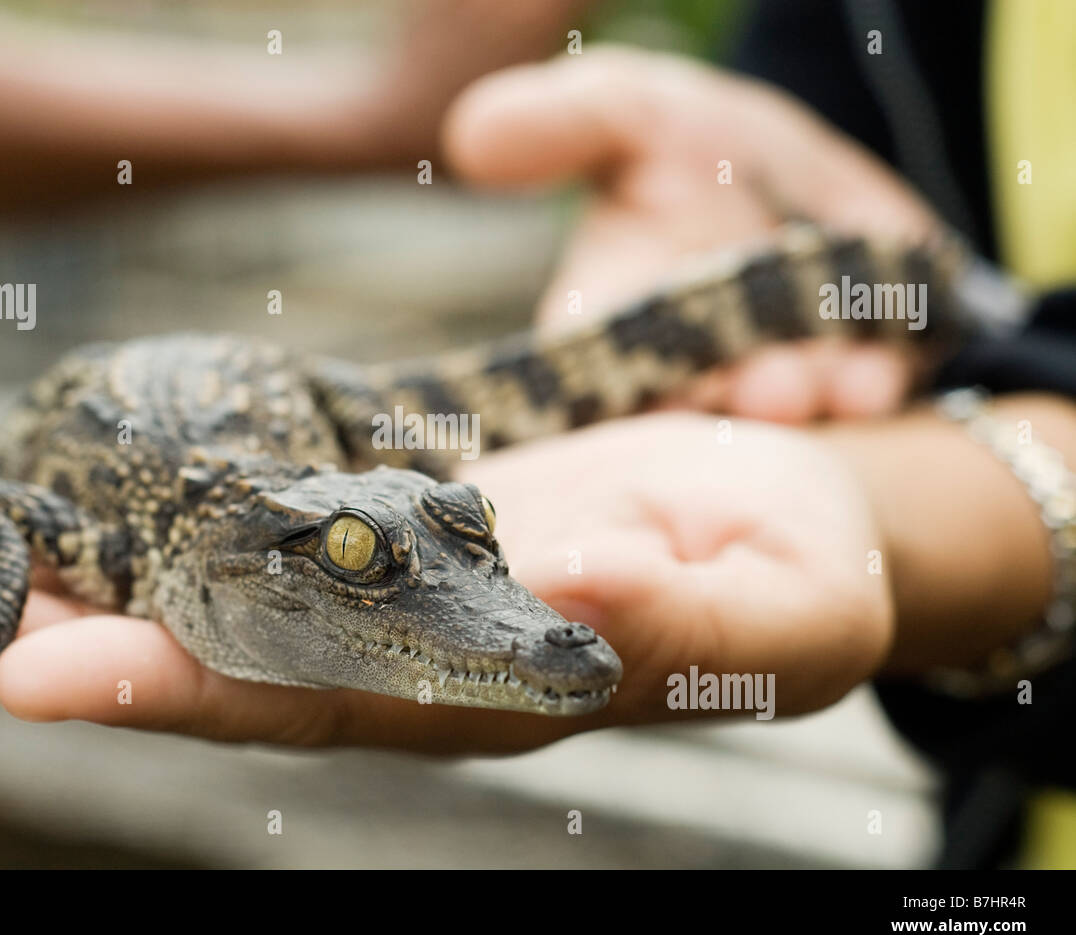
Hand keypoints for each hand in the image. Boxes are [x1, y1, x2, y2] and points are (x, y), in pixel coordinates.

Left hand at [0, 413, 896, 749]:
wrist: (788, 526)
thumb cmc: (791, 580)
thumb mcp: (766, 606)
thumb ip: (670, 612)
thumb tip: (574, 577)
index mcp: (489, 690)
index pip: (316, 703)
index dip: (186, 693)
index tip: (52, 676)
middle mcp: (412, 652)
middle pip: (214, 656)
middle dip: (59, 634)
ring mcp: (390, 582)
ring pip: (205, 583)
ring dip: (64, 565)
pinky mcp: (392, 513)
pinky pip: (252, 509)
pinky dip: (150, 498)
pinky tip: (54, 476)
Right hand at [443, 47, 941, 422]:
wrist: (814, 172)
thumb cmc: (696, 149)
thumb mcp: (632, 113)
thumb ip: (563, 125)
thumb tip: (468, 136)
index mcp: (607, 321)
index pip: (585, 362)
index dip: (607, 378)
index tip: (635, 381)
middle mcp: (683, 370)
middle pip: (681, 405)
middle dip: (707, 399)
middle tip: (736, 389)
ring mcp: (769, 383)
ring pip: (769, 410)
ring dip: (785, 402)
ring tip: (800, 386)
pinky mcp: (853, 380)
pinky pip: (861, 397)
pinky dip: (868, 390)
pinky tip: (876, 380)